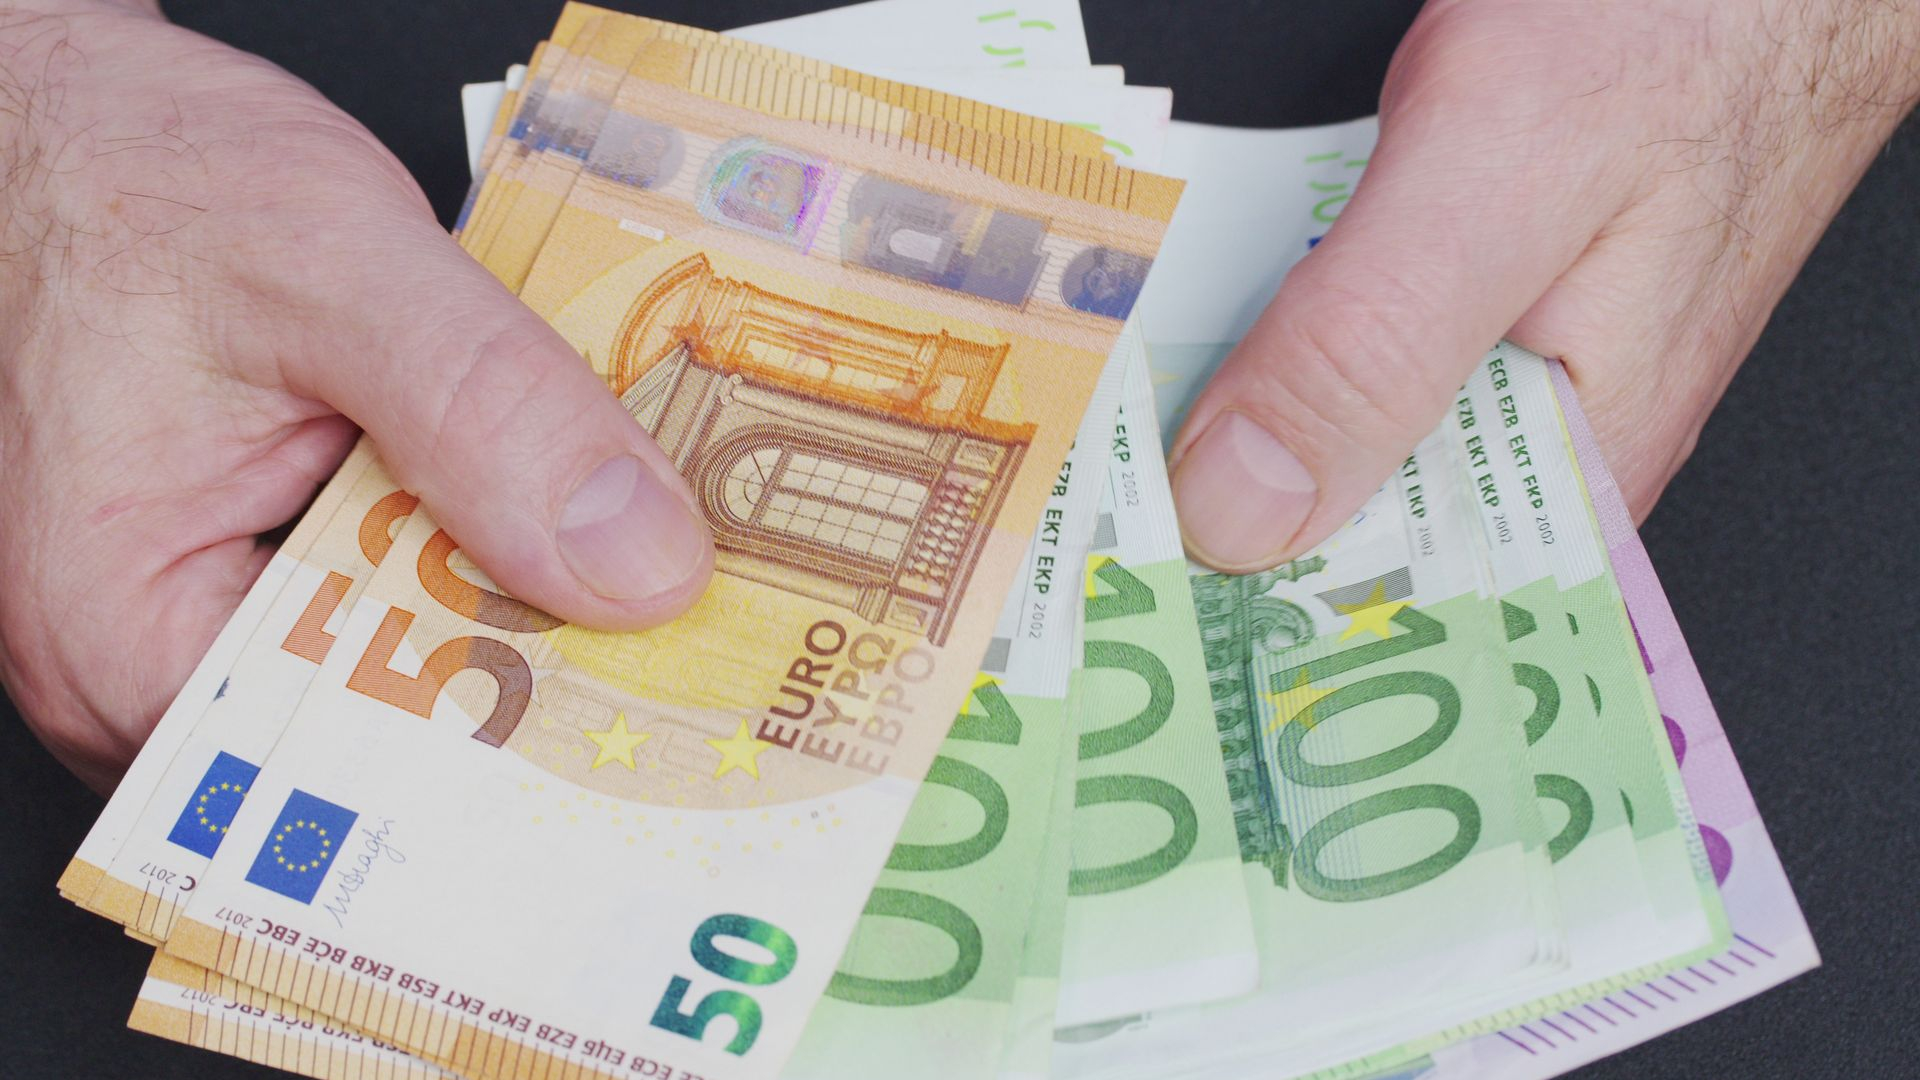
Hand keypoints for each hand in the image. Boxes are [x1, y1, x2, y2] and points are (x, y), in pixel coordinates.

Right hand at [0, 1, 713, 790]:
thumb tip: (636, 562)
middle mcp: (148, 656)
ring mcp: (198, 611)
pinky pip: (386, 591)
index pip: (362, 773)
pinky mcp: (250, 559)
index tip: (661, 710)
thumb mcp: (330, 261)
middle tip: (684, 621)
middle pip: (395, 731)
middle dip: (542, 672)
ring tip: (627, 551)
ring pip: (400, 658)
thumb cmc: (122, 175)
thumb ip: (487, 407)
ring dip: (515, 599)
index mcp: (129, 635)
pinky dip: (471, 547)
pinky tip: (543, 502)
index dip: (523, 750)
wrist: (53, 112)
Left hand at [1170, 0, 1918, 570]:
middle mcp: (1538, 430)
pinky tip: (1192, 325)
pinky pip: (1342, 343)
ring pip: (1329, 427)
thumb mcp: (1499, 180)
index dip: (1252, 615)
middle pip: (1342, 517)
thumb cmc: (1687, 32)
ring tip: (1111, 426)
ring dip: (1225, 417)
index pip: (1389, 599)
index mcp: (1577, 460)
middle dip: (1214, 516)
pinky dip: (1264, 334)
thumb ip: (1373, 346)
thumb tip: (1242, 508)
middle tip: (1085, 515)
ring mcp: (1501, 359)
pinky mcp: (1462, 291)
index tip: (1128, 609)